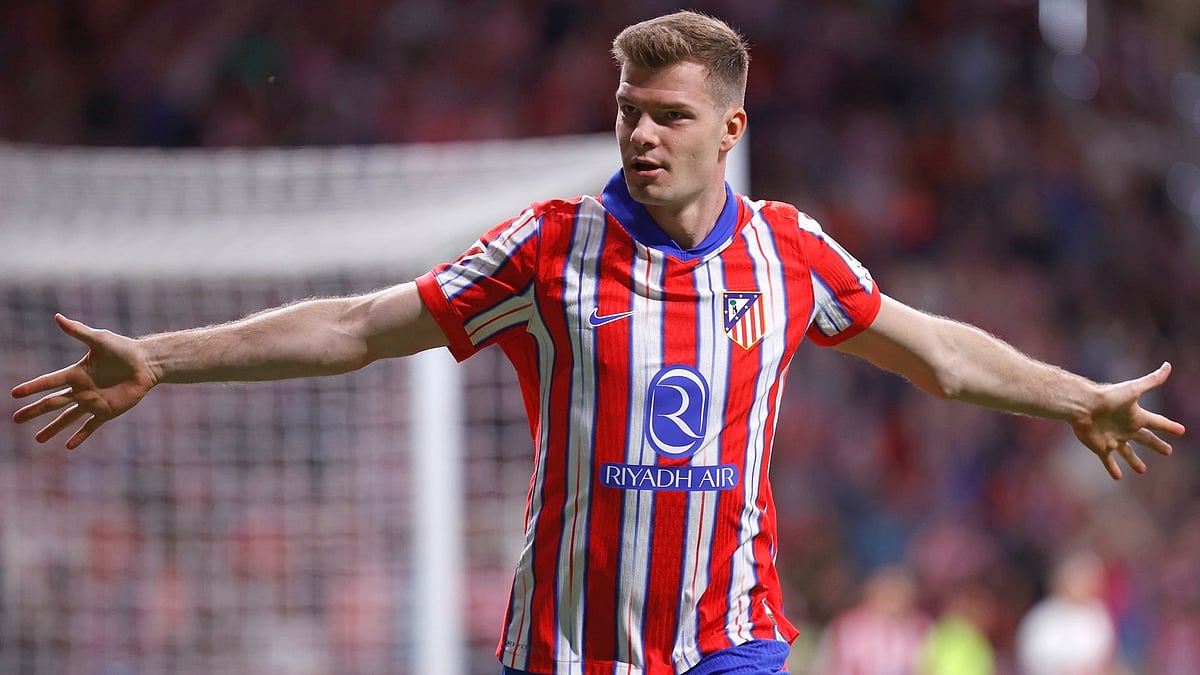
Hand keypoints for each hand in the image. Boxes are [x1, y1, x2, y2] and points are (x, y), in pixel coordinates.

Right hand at [11, 314, 158, 448]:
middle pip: (52, 403)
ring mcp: (93, 402)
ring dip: (53, 428)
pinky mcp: (107, 411)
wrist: (148, 363)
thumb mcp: (99, 339)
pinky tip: (69, 446)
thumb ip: (78, 331)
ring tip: (38, 439)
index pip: (49, 382)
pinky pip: (91, 426)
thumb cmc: (124, 349)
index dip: (32, 387)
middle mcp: (81, 389)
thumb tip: (57, 317)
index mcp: (76, 373)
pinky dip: (80, 436)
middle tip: (16, 419)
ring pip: (67, 417)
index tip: (14, 393)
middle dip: (34, 411)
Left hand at [1069, 362, 1186, 479]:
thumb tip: (1168, 365)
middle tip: (1168, 451)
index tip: (1181, 431)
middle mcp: (1125, 428)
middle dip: (1156, 444)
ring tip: (1142, 470)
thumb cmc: (1108, 397)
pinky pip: (1108, 461)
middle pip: (1145, 439)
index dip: (1169, 427)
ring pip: (1127, 453)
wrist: (1083, 406)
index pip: (1158, 423)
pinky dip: (1112, 469)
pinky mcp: (1101, 447)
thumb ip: (1152, 380)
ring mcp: (1113, 439)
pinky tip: (1118, 477)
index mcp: (1135, 416)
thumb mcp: (1134, 389)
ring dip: (1135, 461)